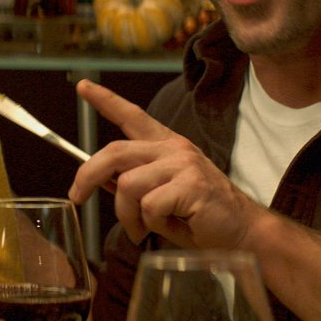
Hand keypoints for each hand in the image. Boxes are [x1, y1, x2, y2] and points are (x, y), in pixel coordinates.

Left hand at [67, 79, 261, 248]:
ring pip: (127, 184)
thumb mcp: (162, 196)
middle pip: (115, 152)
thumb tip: (100, 181)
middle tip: (77, 197)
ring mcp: (184, 164)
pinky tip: (167, 228)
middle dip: (87, 176)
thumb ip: (135, 184)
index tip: (83, 87)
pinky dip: (149, 225)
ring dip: (126, 215)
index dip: (106, 101)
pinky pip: (149, 206)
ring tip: (141, 230)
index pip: (132, 116)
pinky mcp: (191, 185)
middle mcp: (175, 149)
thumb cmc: (201, 217)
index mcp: (168, 146)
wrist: (243, 232)